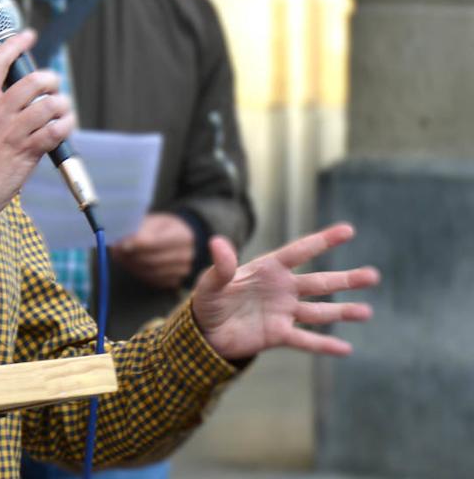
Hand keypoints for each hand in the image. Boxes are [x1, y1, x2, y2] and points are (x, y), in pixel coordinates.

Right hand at [0, 29, 74, 217]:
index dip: (14, 44)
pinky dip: (66, 126)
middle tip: (53, 87)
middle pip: (33, 80)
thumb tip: (17, 96)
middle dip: (51, 79)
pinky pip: (56, 130)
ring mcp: (13, 132)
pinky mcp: (28, 151)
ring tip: (62, 110)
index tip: (28, 35)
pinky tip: (65, 127)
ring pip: (49, 104)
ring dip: (63, 104)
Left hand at [110, 213, 194, 289]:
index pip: (157, 243)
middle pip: (152, 259)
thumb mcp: (155, 222)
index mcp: (183, 236)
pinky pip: (152, 280)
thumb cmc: (163, 228)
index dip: (137, 245)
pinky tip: (129, 264)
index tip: (121, 244)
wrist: (180, 239)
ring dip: (131, 265)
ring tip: (118, 256)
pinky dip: (138, 273)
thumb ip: (141, 231)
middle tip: (114, 251)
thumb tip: (124, 244)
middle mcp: (187, 255)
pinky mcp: (175, 281)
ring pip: (150, 272)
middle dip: (130, 256)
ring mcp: (182, 271)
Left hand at [192, 223, 378, 360]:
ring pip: (319, 312)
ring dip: (343, 311)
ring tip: (367, 311)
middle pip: (319, 283)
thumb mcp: (210, 282)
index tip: (348, 230)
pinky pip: (306, 340)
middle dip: (346, 279)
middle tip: (373, 276)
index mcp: (268, 269)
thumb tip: (217, 242)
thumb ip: (221, 266)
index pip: (299, 252)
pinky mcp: (279, 335)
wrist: (204, 333)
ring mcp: (283, 313)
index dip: (323, 241)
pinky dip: (325, 345)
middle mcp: (281, 289)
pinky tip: (346, 349)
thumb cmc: (207, 301)